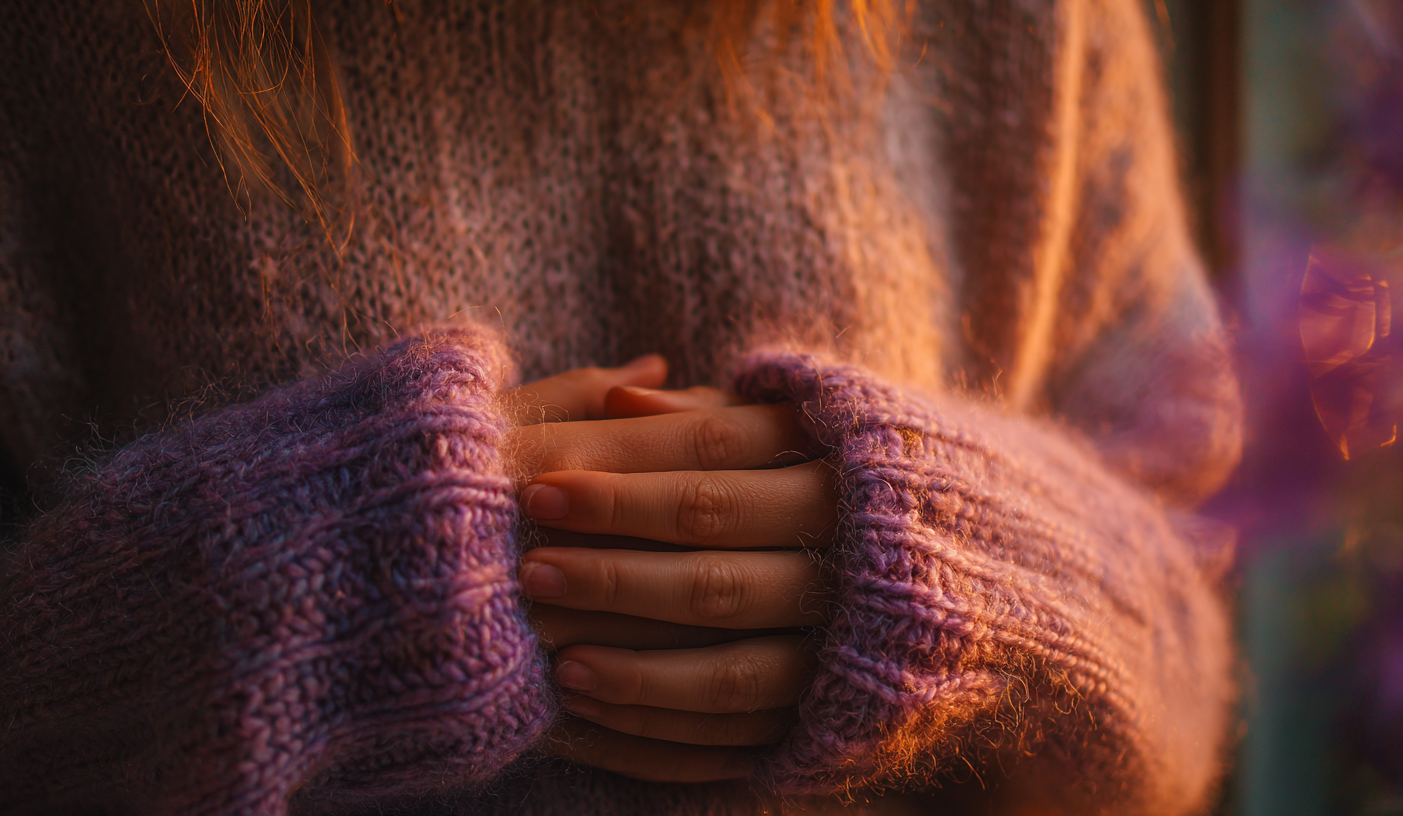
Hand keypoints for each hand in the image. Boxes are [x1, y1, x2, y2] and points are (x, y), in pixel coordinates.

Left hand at [505, 375, 839, 782]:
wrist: (967, 572)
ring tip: (555, 661)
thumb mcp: (791, 430)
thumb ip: (708, 417)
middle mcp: (849, 563)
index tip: (539, 488)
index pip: (713, 466)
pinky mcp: (834, 714)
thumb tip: (623, 393)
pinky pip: (740, 737)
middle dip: (615, 578)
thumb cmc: (840, 480)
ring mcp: (845, 649)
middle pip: (716, 575)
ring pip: (729, 673)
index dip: (621, 479)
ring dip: (634, 671)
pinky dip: (660, 728)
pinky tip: (592, 710)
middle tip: (529, 572)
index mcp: (836, 470)